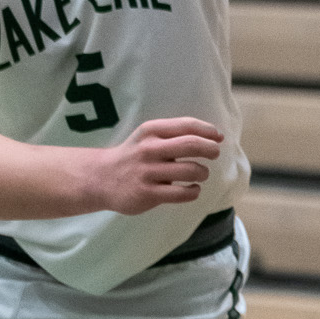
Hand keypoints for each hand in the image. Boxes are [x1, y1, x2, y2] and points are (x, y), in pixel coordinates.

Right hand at [95, 117, 222, 214]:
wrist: (101, 178)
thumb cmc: (133, 156)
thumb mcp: (147, 137)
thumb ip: (173, 135)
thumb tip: (213, 136)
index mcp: (151, 131)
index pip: (186, 125)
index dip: (208, 130)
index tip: (218, 137)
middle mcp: (149, 149)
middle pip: (192, 145)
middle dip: (210, 149)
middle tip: (214, 153)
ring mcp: (148, 172)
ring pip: (190, 170)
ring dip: (203, 172)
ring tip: (201, 174)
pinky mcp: (148, 194)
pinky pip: (181, 194)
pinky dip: (194, 191)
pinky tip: (193, 189)